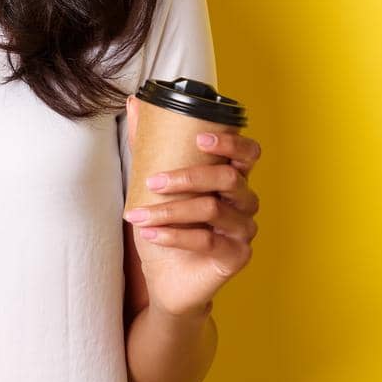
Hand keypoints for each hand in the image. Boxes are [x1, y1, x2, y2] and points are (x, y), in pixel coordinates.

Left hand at [124, 95, 262, 316]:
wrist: (165, 279)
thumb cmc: (166, 228)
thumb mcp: (152, 186)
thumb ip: (148, 145)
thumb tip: (133, 102)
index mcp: (232, 179)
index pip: (248, 153)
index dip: (232, 142)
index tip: (200, 138)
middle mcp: (244, 202)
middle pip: (230, 179)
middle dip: (187, 177)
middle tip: (152, 181)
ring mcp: (243, 230)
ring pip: (212, 210)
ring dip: (170, 210)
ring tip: (137, 215)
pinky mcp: (235, 256)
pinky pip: (206, 241)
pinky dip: (173, 236)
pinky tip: (150, 233)